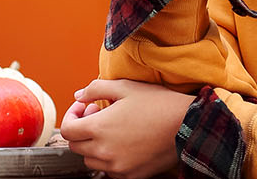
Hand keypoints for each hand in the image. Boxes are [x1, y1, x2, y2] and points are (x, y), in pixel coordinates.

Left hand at [61, 79, 195, 178]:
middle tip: (99, 114)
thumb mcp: (126, 87)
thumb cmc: (159, 104)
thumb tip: (78, 96)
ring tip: (112, 130)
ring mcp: (117, 166)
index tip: (83, 108)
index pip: (67, 130)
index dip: (71, 116)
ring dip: (94, 145)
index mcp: (99, 128)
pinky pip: (109, 170)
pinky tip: (124, 143)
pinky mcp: (130, 175)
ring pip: (91, 160)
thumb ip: (95, 88)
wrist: (188, 125)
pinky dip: (110, 159)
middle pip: (76, 146)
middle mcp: (104, 151)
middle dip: (82, 129)